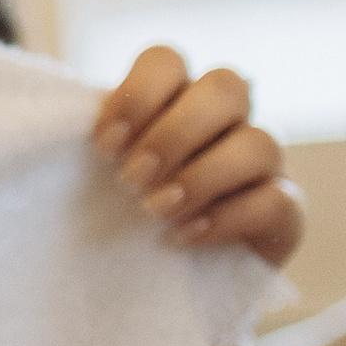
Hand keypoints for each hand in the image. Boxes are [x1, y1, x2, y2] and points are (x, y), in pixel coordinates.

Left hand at [95, 47, 303, 267]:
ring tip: (156, 211)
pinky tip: (183, 237)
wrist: (159, 285)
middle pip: (227, 87)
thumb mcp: (98, 179)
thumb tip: (62, 122)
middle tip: (133, 179)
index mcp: (176, 100)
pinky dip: (227, 218)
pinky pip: (278, 200)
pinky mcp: (283, 214)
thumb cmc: (122, 220)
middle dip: (174, 133)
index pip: (167, 60)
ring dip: (202, 176)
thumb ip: (98, 146)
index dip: (137, 95)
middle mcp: (227, 122)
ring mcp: (262, 166)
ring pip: (260, 142)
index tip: (104, 146)